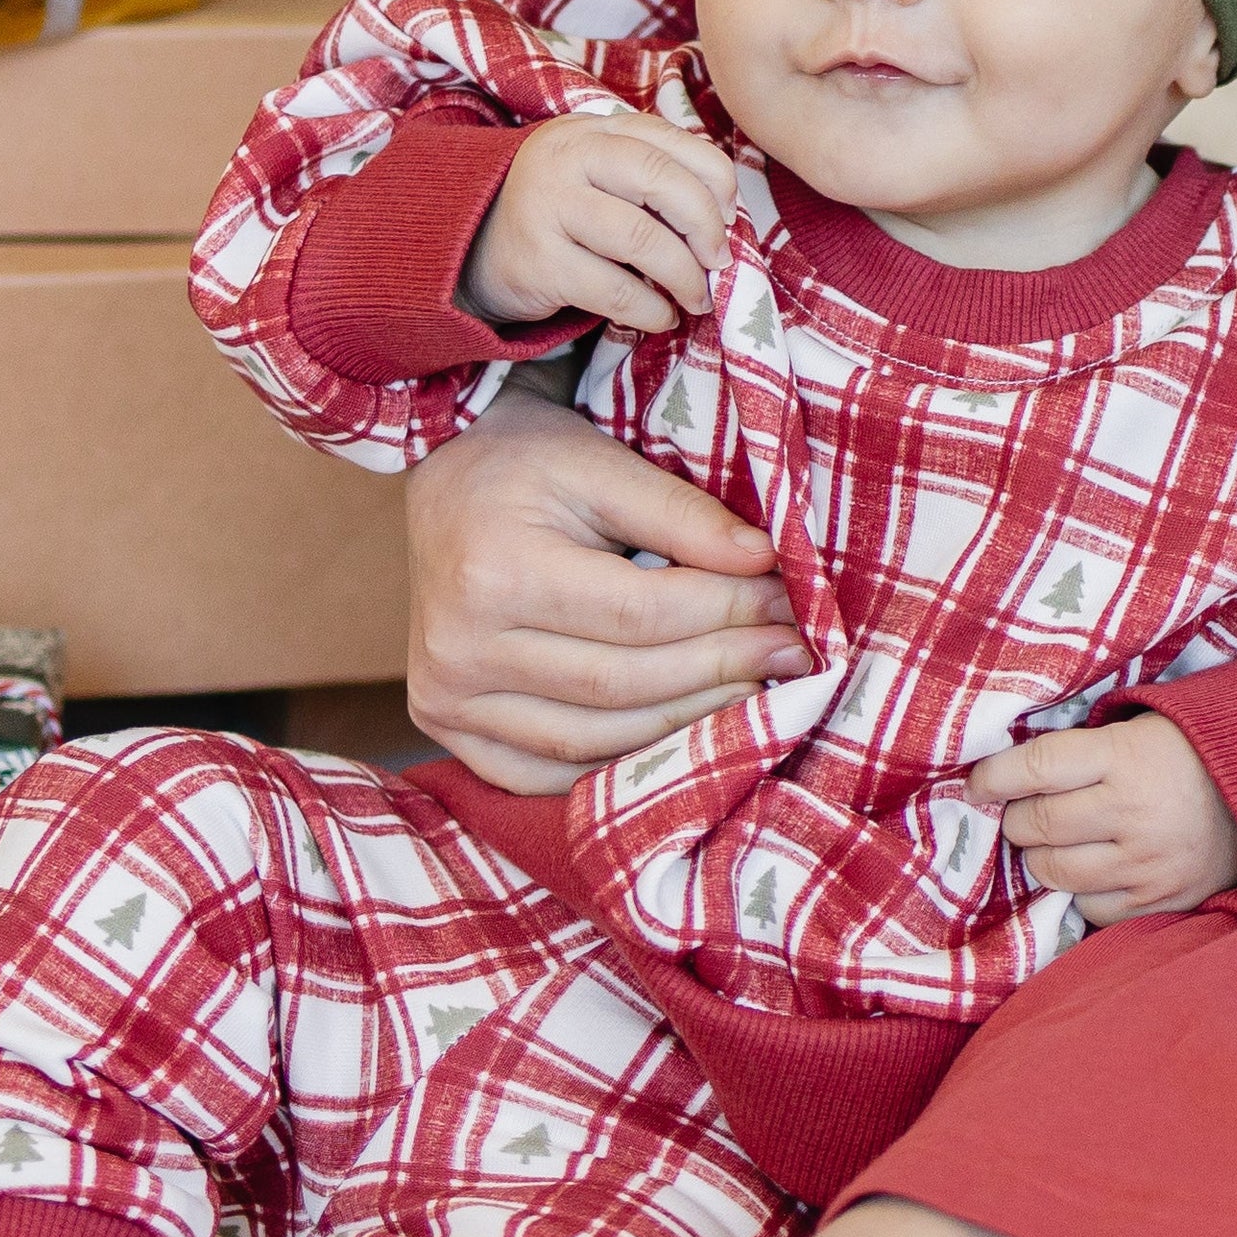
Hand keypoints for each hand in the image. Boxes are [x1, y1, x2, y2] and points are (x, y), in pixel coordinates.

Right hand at [398, 384, 812, 794]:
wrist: (447, 478)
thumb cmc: (527, 463)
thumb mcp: (604, 464)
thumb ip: (683, 516)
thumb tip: (767, 565)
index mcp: (494, 573)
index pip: (638, 615)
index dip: (725, 614)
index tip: (789, 607)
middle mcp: (458, 648)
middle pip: (621, 684)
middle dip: (720, 671)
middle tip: (791, 654)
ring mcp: (445, 698)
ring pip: (593, 741)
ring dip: (685, 726)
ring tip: (753, 694)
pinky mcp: (445, 727)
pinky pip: (546, 773)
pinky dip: (620, 763)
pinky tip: (681, 736)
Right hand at [468, 112, 744, 333]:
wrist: (468, 247)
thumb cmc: (555, 211)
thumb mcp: (594, 173)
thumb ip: (648, 175)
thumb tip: (724, 214)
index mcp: (593, 131)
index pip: (671, 142)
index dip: (715, 180)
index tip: (730, 216)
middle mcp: (569, 158)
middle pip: (661, 180)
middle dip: (705, 226)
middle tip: (718, 261)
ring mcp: (549, 207)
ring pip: (642, 238)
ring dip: (684, 276)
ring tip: (695, 297)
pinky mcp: (539, 262)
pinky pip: (615, 289)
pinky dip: (650, 309)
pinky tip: (659, 316)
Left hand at [964, 711, 1236, 920]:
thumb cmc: (1189, 753)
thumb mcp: (1140, 727)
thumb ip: (1081, 748)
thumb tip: (1007, 769)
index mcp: (1125, 757)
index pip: (1036, 768)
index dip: (993, 777)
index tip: (976, 783)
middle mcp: (1132, 813)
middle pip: (1036, 824)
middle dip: (1017, 817)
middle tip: (1025, 810)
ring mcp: (1145, 865)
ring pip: (1053, 871)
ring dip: (1040, 855)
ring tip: (1055, 839)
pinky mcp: (1158, 902)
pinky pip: (1089, 908)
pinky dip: (1080, 890)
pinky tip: (1092, 868)